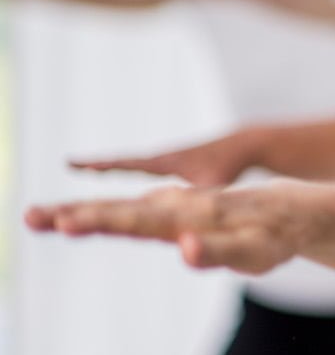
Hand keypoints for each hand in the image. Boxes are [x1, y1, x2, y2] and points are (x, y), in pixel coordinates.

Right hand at [25, 182, 309, 274]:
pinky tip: (80, 217)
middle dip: (76, 214)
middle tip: (30, 217)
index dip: (101, 221)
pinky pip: (133, 211)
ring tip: (44, 218)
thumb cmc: (276, 237)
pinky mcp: (177, 211)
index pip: (137, 219)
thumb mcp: (256, 252)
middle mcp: (177, 207)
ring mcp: (175, 207)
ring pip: (123, 208)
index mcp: (191, 216)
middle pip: (120, 210)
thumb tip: (184, 247)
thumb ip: (220, 251)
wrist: (296, 210)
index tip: (64, 222)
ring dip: (83, 211)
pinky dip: (105, 212)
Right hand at [71, 129, 263, 186]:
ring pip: (131, 165)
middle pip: (120, 163)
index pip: (125, 165)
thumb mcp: (210, 183)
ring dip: (109, 168)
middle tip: (68, 164)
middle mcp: (160, 159)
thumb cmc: (229, 165)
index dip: (100, 167)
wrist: (246, 144)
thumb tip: (181, 209)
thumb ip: (194, 195)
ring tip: (86, 170)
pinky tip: (124, 183)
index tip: (72, 164)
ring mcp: (168, 162)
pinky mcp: (176, 167)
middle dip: (95, 166)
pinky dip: (129, 173)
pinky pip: (144, 171)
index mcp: (164, 163)